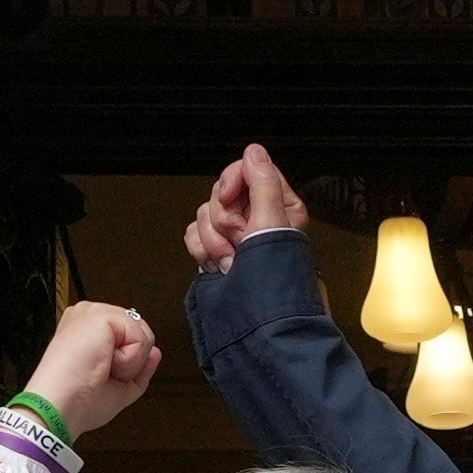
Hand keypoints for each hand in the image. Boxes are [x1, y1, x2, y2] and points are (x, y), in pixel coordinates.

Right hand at [22, 294, 162, 433]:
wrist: (61, 404)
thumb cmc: (78, 401)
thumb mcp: (120, 385)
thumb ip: (140, 366)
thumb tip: (155, 352)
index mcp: (86, 330)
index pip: (129, 337)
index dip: (128, 363)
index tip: (100, 377)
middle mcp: (88, 316)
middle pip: (140, 334)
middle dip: (131, 362)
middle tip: (101, 374)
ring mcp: (94, 312)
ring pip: (143, 335)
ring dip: (130, 363)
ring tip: (101, 368)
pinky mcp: (101, 315)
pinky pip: (140, 338)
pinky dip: (129, 359)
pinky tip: (104, 363)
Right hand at [185, 144, 308, 275]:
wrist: (256, 320)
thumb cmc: (275, 280)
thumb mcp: (273, 222)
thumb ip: (263, 182)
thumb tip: (254, 152)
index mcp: (278, 205)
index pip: (248, 170)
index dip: (235, 181)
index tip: (233, 197)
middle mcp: (256, 218)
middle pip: (222, 192)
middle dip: (225, 218)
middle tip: (240, 239)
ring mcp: (233, 236)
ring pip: (205, 213)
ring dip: (214, 238)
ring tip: (232, 259)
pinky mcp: (214, 250)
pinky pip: (194, 233)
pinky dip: (202, 249)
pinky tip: (218, 264)